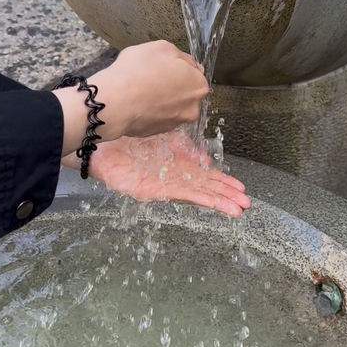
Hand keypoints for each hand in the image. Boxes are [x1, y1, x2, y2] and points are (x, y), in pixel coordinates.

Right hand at [54, 41, 208, 156]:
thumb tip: (187, 63)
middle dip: (171, 85)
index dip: (177, 67)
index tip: (162, 66)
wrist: (114, 102)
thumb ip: (181, 56)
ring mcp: (175, 123)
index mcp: (198, 85)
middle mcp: (192, 107)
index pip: (193, 73)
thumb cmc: (137, 72)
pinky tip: (137, 103)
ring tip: (141, 90)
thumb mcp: (161, 48)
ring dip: (160, 99)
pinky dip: (150, 110)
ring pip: (170, 106)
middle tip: (150, 77)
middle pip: (184, 92)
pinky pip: (157, 117)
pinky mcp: (158, 132)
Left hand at [62, 130, 250, 216]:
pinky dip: (201, 199)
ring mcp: (165, 184)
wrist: (100, 141)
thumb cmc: (128, 137)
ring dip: (219, 202)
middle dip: (227, 196)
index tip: (241, 187)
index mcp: (177, 164)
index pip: (205, 176)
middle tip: (247, 203)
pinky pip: (181, 194)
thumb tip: (206, 160)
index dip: (224, 182)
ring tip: (239, 209)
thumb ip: (185, 148)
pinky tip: (215, 203)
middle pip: (206, 188)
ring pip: (198, 194)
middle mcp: (173, 177)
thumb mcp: (164, 137)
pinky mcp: (153, 190)